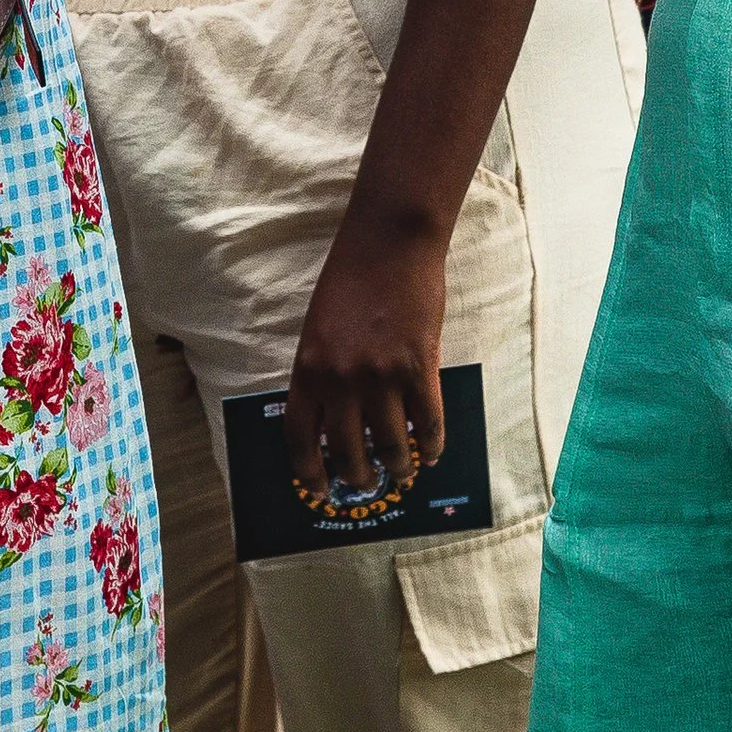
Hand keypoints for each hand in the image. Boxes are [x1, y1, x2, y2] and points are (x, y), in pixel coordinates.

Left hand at [284, 215, 448, 501]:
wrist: (390, 241)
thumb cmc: (351, 278)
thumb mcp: (319, 329)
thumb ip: (323, 374)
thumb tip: (336, 424)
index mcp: (308, 369)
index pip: (301, 440)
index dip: (310, 474)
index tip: (319, 490)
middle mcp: (341, 381)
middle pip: (348, 454)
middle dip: (359, 477)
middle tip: (367, 481)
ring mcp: (381, 376)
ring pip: (391, 448)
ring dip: (398, 467)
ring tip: (402, 470)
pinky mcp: (419, 368)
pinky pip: (428, 424)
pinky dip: (430, 445)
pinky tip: (430, 451)